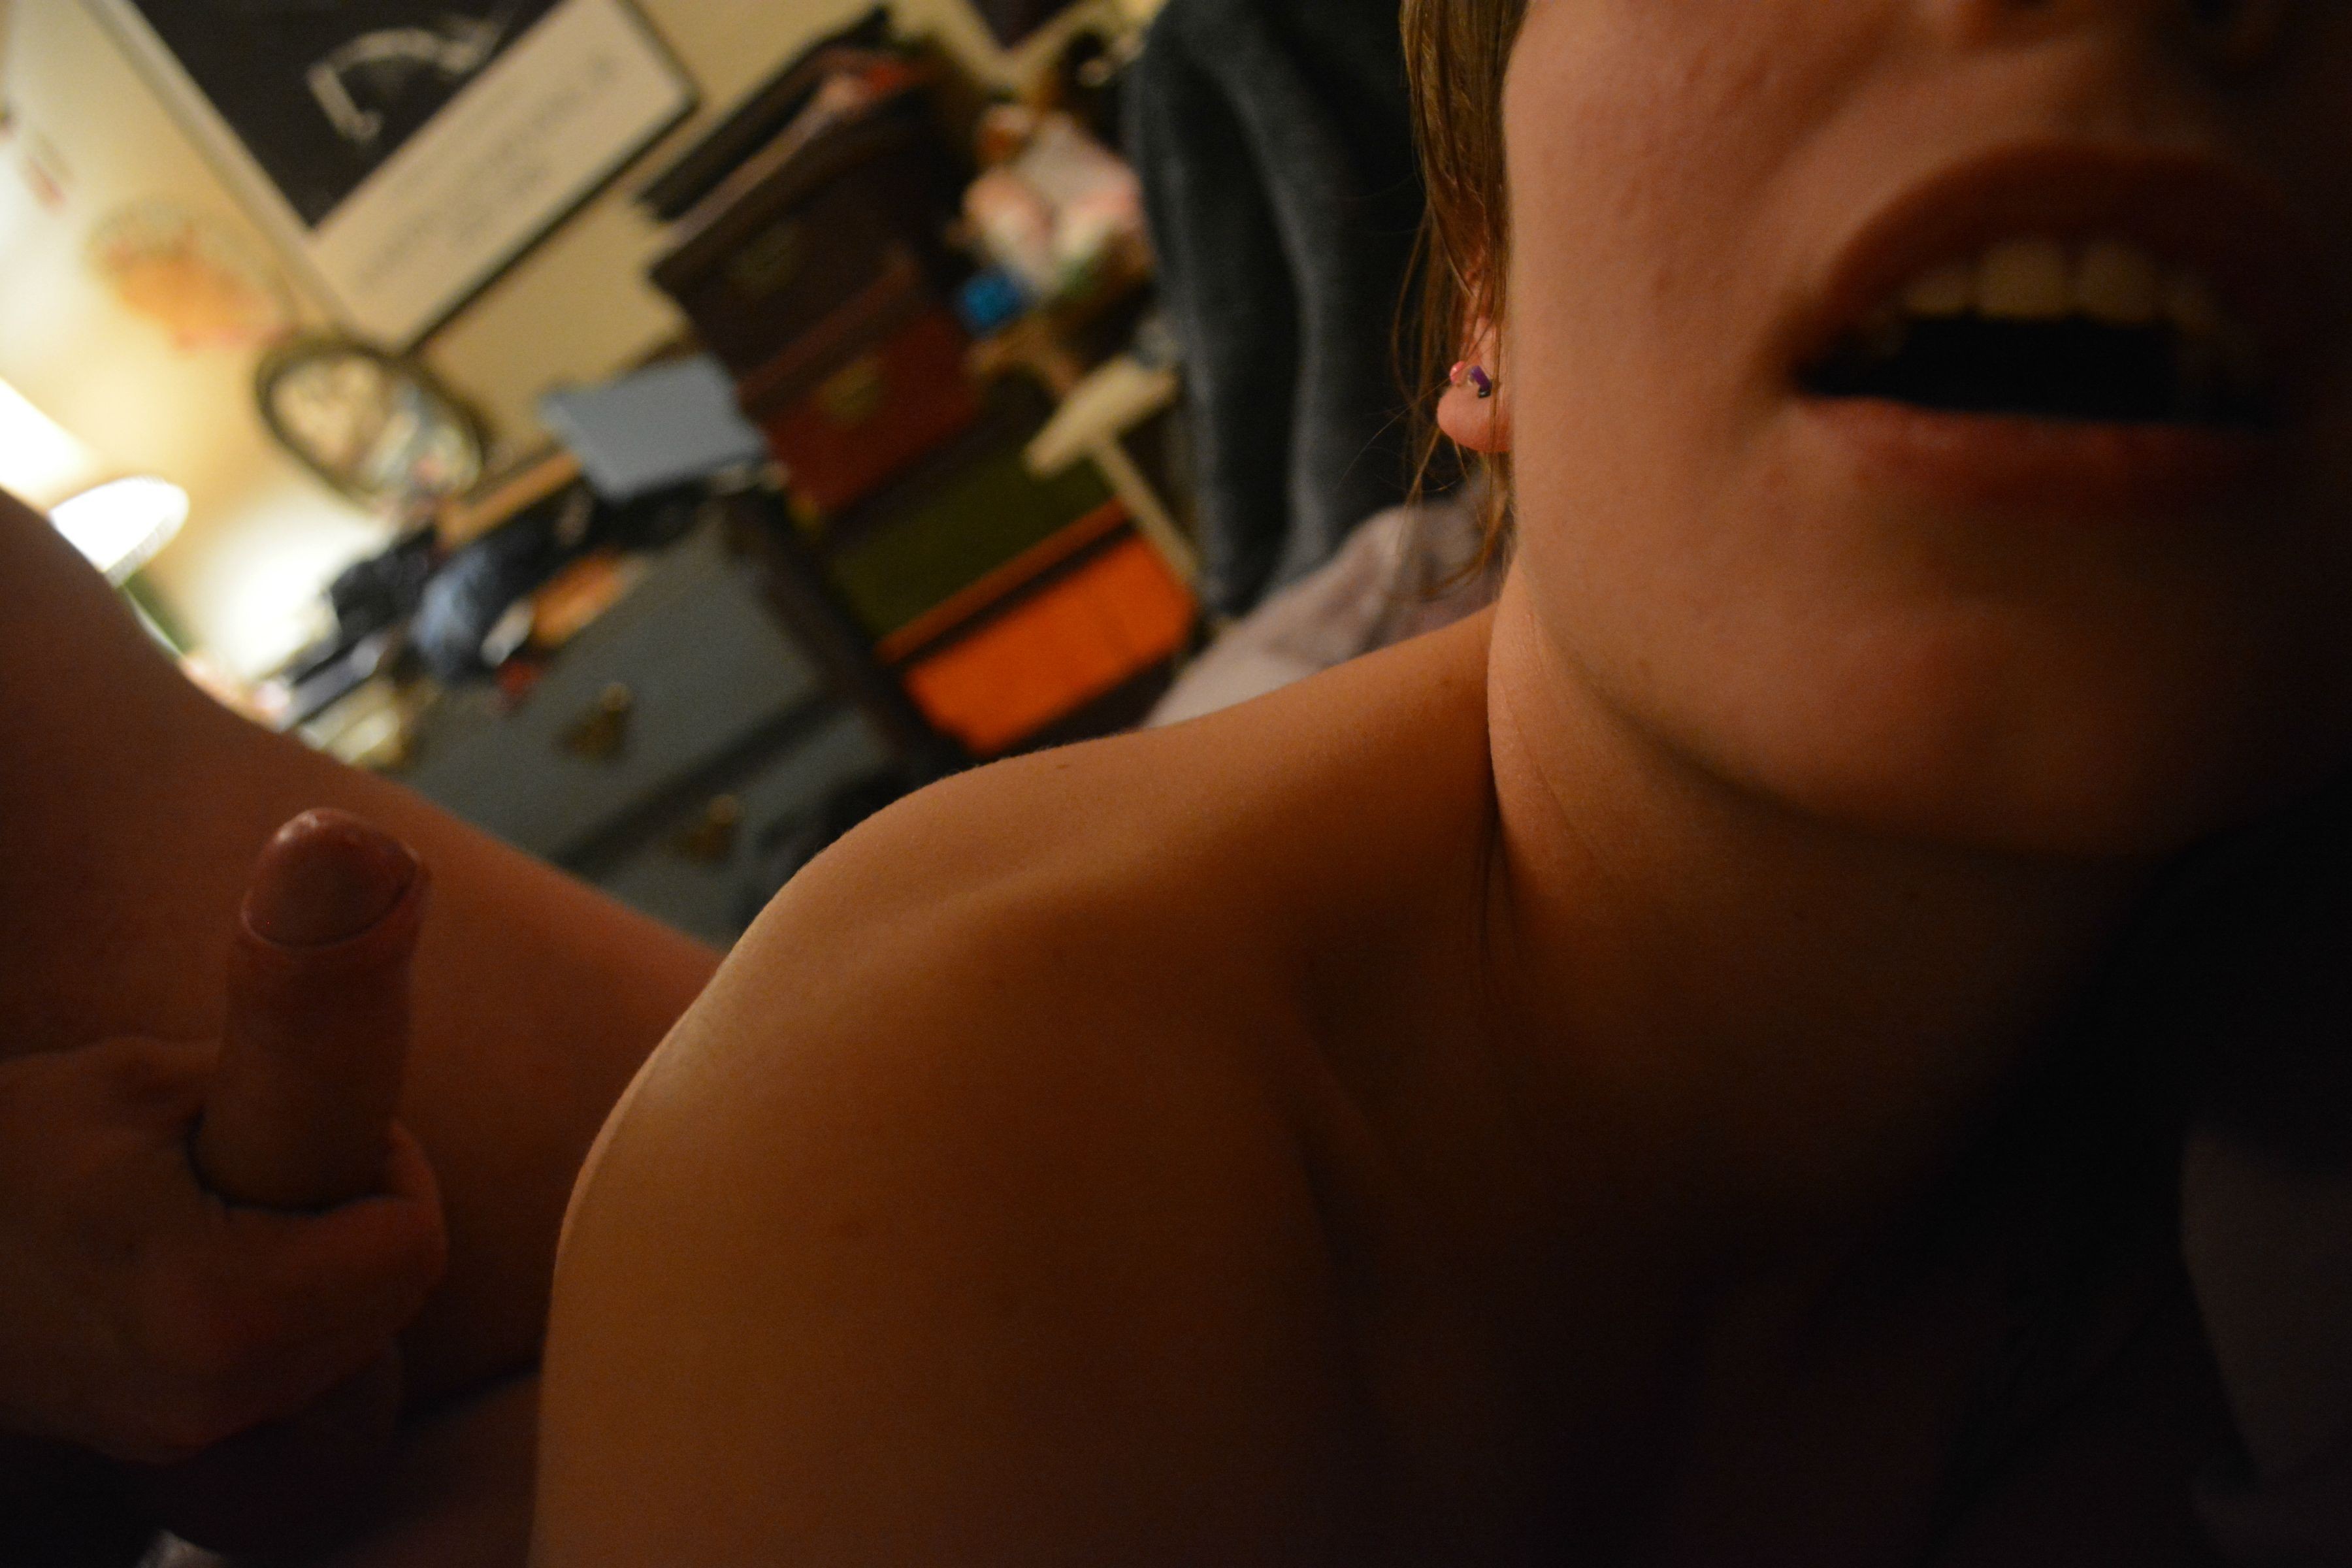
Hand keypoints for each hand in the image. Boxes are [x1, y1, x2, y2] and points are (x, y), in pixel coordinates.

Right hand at [0, 1034, 441, 1464]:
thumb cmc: (12, 1154)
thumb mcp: (142, 1084)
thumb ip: (275, 1068)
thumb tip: (367, 1023)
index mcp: (219, 1305)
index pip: (412, 1246)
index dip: (395, 1168)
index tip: (333, 1128)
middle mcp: (217, 1392)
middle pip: (397, 1298)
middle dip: (374, 1218)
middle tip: (298, 1160)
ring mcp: (192, 1428)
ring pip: (358, 1339)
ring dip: (342, 1267)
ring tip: (258, 1207)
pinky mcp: (175, 1437)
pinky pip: (298, 1370)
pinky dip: (300, 1310)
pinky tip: (233, 1259)